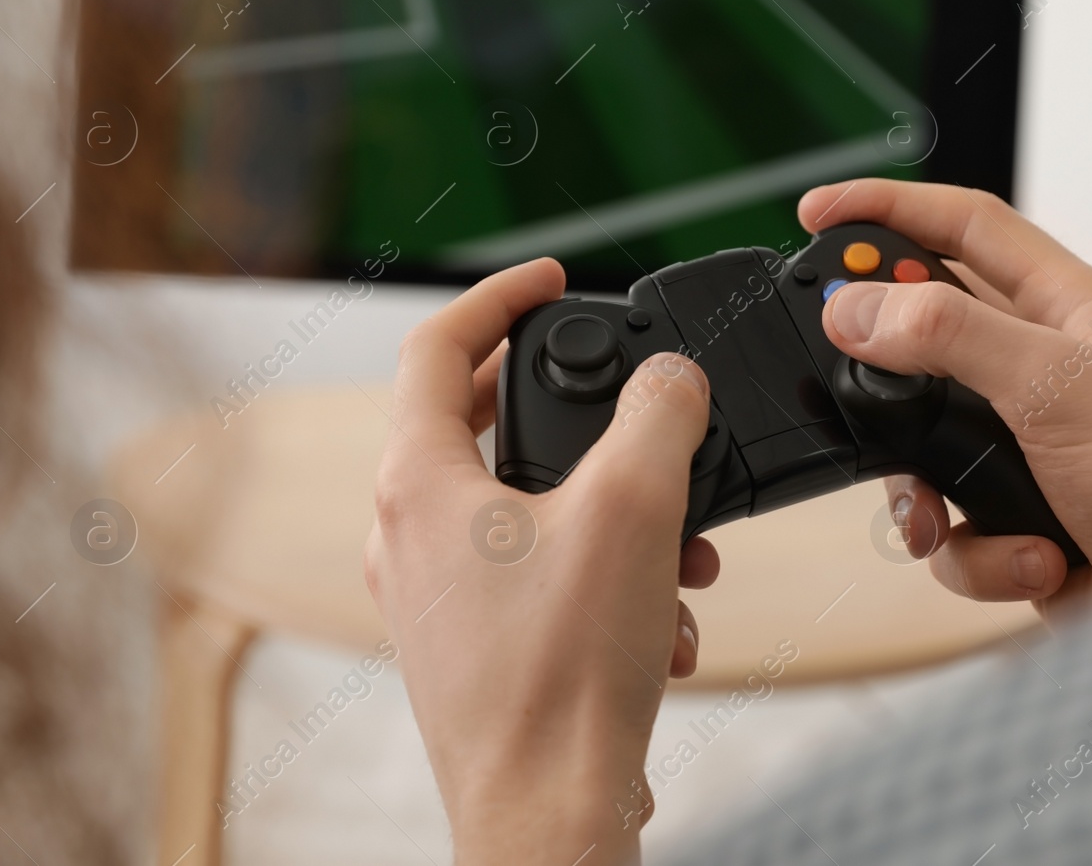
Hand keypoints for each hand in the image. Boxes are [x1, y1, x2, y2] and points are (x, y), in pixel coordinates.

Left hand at [363, 258, 717, 865]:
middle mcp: (407, 536)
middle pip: (481, 424)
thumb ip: (658, 415)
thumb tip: (673, 380)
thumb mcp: (633, 509)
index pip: (435, 345)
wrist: (547, 817)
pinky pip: (539, 575)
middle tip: (630, 405)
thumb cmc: (563, 675)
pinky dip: (605, 575)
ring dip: (613, 510)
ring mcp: (433, 596)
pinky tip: (666, 622)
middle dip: (579, 416)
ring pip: (525, 507)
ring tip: (684, 552)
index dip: (498, 295)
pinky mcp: (472, 644)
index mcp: (418, 484)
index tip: (552, 280)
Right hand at [799, 180, 1091, 617]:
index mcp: (1069, 310)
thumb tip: (858, 308)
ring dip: (926, 492)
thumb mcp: (1058, 391)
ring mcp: (1028, 445)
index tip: (818, 214)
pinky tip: (1032, 561)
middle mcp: (1044, 369)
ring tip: (950, 516)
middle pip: (924, 340)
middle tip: (851, 389)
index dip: (890, 208)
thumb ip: (952, 337)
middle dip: (886, 380)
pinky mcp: (1017, 514)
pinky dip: (979, 553)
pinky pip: (950, 524)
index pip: (966, 225)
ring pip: (920, 445)